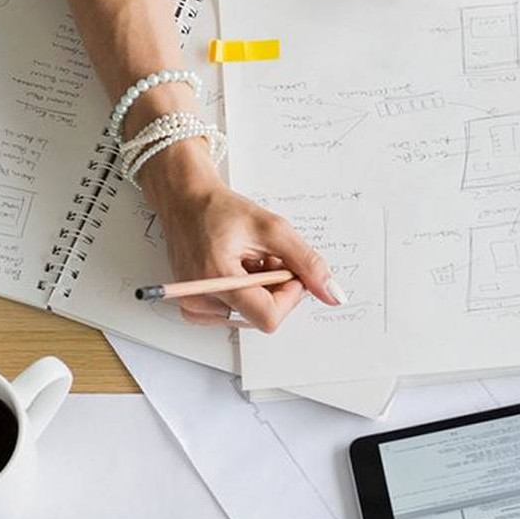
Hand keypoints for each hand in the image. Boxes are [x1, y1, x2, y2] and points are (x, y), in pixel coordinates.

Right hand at [152, 173, 341, 333]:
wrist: (186, 202)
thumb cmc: (220, 210)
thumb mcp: (273, 228)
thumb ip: (306, 262)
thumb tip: (333, 295)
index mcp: (217, 279)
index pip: (268, 316)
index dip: (290, 296)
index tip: (291, 271)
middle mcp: (199, 300)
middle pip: (261, 316)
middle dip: (274, 288)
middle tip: (266, 257)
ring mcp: (194, 307)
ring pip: (250, 315)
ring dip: (260, 290)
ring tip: (249, 259)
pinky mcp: (193, 307)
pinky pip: (234, 313)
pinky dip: (244, 293)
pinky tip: (238, 270)